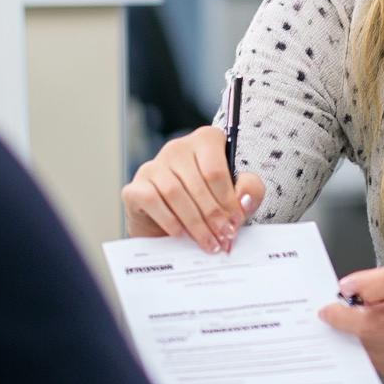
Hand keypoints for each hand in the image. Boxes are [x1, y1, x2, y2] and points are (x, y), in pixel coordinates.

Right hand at [121, 125, 264, 253]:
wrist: (169, 227)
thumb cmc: (207, 205)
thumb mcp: (235, 197)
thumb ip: (249, 191)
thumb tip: (244, 200)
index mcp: (205, 141)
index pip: (216, 170)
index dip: (228, 200)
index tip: (235, 224)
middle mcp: (177, 148)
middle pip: (197, 183)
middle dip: (214, 216)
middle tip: (224, 239)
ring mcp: (153, 166)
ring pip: (175, 192)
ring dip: (195, 222)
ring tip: (208, 243)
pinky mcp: (134, 187)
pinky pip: (151, 199)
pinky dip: (168, 219)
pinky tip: (180, 233)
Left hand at [318, 259, 383, 383]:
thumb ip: (382, 279)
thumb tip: (348, 287)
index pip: (358, 323)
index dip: (339, 314)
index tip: (327, 307)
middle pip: (362, 338)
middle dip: (353, 321)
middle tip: (357, 304)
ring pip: (371, 350)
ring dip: (367, 334)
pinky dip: (381, 346)